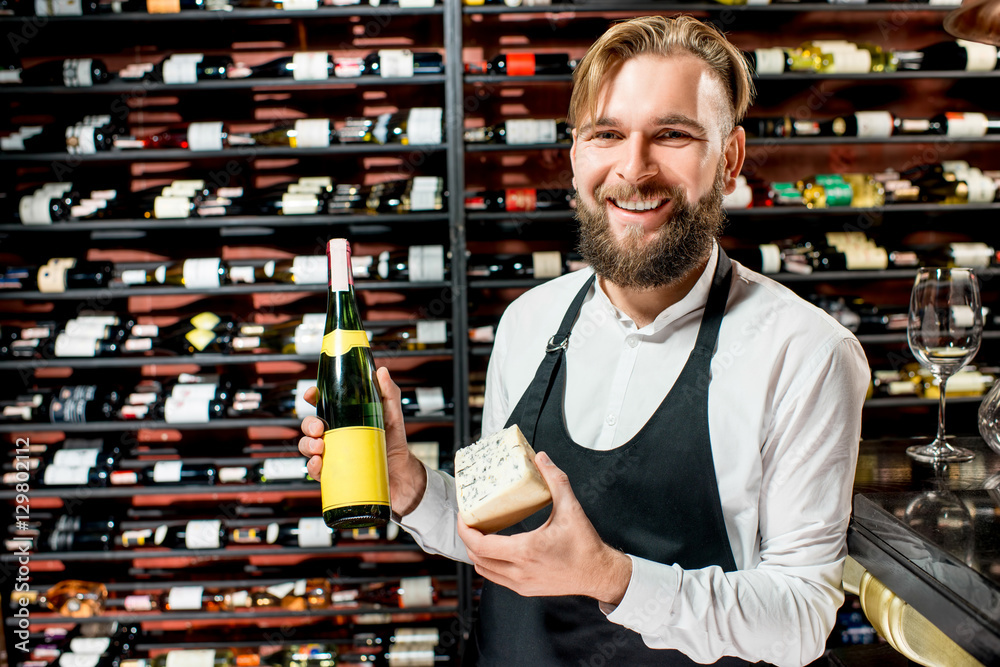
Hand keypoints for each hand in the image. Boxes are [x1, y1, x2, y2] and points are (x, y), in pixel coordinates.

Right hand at [298, 367, 427, 515]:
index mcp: (343, 417)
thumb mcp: (392, 414)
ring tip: (320, 447)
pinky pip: (315, 470)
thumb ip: (388, 392)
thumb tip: (382, 372)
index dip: (312, 396)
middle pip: (309, 425)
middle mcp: (334, 434)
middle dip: (308, 424)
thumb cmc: (393, 441)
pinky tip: (319, 462)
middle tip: (319, 428)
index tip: (311, 394)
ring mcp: (331, 453)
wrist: (400, 472)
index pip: (321, 404)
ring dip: (307, 445)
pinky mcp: (333, 473)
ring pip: (307, 447)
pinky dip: (312, 466)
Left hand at [457, 451, 631, 604]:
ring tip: (479, 534)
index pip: (481, 545)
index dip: (465, 530)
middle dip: (468, 539)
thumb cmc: (585, 545)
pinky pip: (497, 578)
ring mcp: (521, 583)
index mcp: (525, 550)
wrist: (598, 573)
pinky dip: (489, 563)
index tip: (464, 516)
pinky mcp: (526, 589)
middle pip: (477, 558)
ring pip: (484, 570)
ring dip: (477, 552)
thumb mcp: (571, 508)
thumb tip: (542, 459)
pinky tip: (495, 549)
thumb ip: (555, 480)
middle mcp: (520, 570)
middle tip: (469, 521)